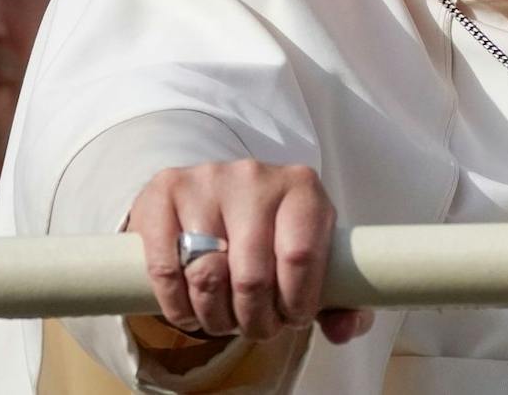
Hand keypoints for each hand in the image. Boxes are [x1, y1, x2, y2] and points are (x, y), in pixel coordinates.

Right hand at [125, 160, 371, 344]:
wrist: (220, 197)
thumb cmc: (275, 235)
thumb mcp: (315, 258)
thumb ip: (342, 300)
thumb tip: (343, 330)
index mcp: (303, 187)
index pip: (300, 256)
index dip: (295, 303)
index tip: (292, 319)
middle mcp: (256, 176)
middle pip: (252, 276)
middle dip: (255, 319)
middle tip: (256, 327)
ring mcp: (207, 181)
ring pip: (207, 276)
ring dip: (215, 317)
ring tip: (225, 319)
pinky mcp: (164, 193)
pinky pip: (166, 270)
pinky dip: (177, 306)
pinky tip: (190, 311)